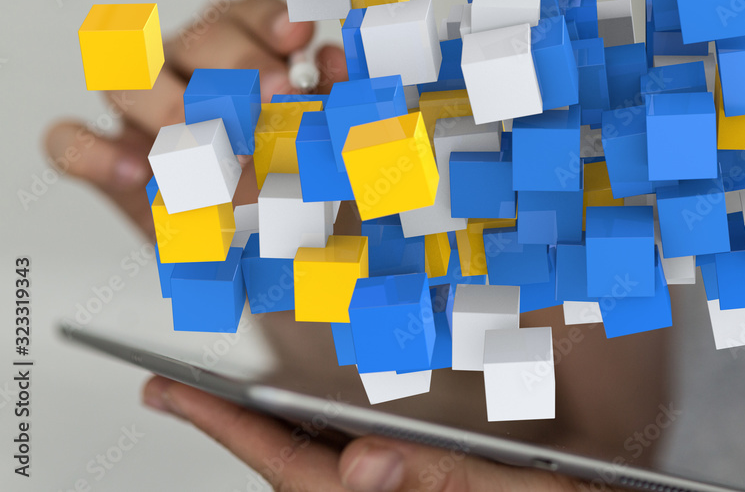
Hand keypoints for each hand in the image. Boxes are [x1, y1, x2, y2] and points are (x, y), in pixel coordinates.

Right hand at [45, 0, 346, 236]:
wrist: (283, 261)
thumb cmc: (309, 195)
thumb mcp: (336, 150)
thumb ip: (338, 104)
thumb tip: (337, 63)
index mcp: (250, 58)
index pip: (248, 16)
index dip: (269, 20)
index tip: (298, 39)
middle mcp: (191, 74)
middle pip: (195, 38)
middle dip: (237, 63)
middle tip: (279, 97)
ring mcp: (145, 118)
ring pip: (125, 75)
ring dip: (170, 103)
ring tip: (215, 146)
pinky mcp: (113, 167)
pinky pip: (70, 143)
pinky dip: (93, 151)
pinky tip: (138, 173)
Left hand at [142, 375, 606, 491]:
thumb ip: (445, 482)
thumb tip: (362, 462)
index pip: (297, 472)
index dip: (230, 428)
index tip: (171, 390)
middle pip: (294, 470)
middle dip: (234, 425)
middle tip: (176, 389)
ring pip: (322, 470)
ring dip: (274, 431)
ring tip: (229, 399)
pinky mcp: (433, 489)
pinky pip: (362, 467)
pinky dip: (324, 438)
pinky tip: (321, 421)